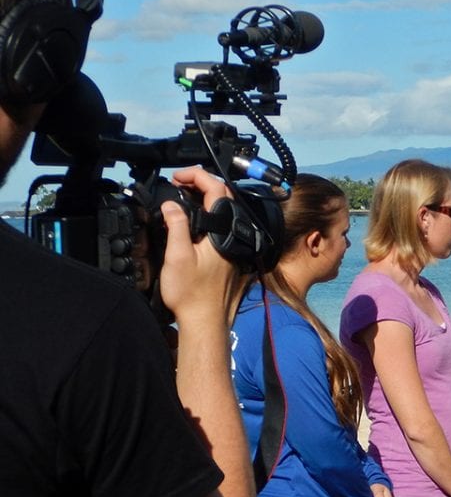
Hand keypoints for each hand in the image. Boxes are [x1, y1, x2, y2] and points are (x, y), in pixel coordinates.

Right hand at [158, 167, 235, 323]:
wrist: (206, 320)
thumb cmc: (192, 294)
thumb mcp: (178, 256)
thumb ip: (177, 226)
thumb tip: (171, 204)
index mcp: (222, 232)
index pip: (216, 190)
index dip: (197, 176)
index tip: (178, 176)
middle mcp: (232, 236)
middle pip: (223, 197)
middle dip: (200, 184)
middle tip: (178, 184)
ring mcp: (232, 244)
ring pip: (224, 210)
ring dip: (204, 199)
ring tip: (182, 197)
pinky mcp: (229, 253)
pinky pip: (222, 224)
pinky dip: (208, 214)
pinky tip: (192, 219)